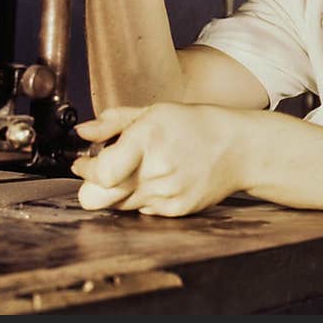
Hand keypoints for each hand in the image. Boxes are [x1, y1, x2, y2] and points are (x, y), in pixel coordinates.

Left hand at [71, 102, 243, 215]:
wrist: (239, 148)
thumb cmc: (196, 125)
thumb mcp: (154, 111)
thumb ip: (113, 122)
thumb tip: (82, 132)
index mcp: (149, 138)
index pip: (101, 172)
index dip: (85, 169)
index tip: (83, 162)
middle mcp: (158, 169)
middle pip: (100, 197)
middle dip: (93, 186)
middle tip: (103, 172)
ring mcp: (168, 193)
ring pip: (119, 205)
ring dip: (119, 191)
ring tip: (138, 170)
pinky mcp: (177, 210)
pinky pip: (143, 210)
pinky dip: (143, 197)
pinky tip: (159, 179)